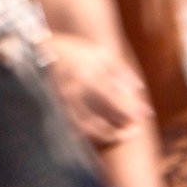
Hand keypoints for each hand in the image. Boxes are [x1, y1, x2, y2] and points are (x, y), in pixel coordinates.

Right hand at [44, 31, 149, 150]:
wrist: (41, 50)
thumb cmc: (76, 51)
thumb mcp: (100, 53)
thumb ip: (121, 71)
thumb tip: (139, 89)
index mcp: (88, 75)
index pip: (114, 99)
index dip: (130, 110)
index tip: (145, 116)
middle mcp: (75, 91)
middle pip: (101, 117)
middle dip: (120, 128)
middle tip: (135, 131)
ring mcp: (63, 101)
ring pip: (86, 127)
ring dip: (105, 135)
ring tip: (120, 136)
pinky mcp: (55, 107)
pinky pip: (72, 126)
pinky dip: (86, 134)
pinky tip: (98, 137)